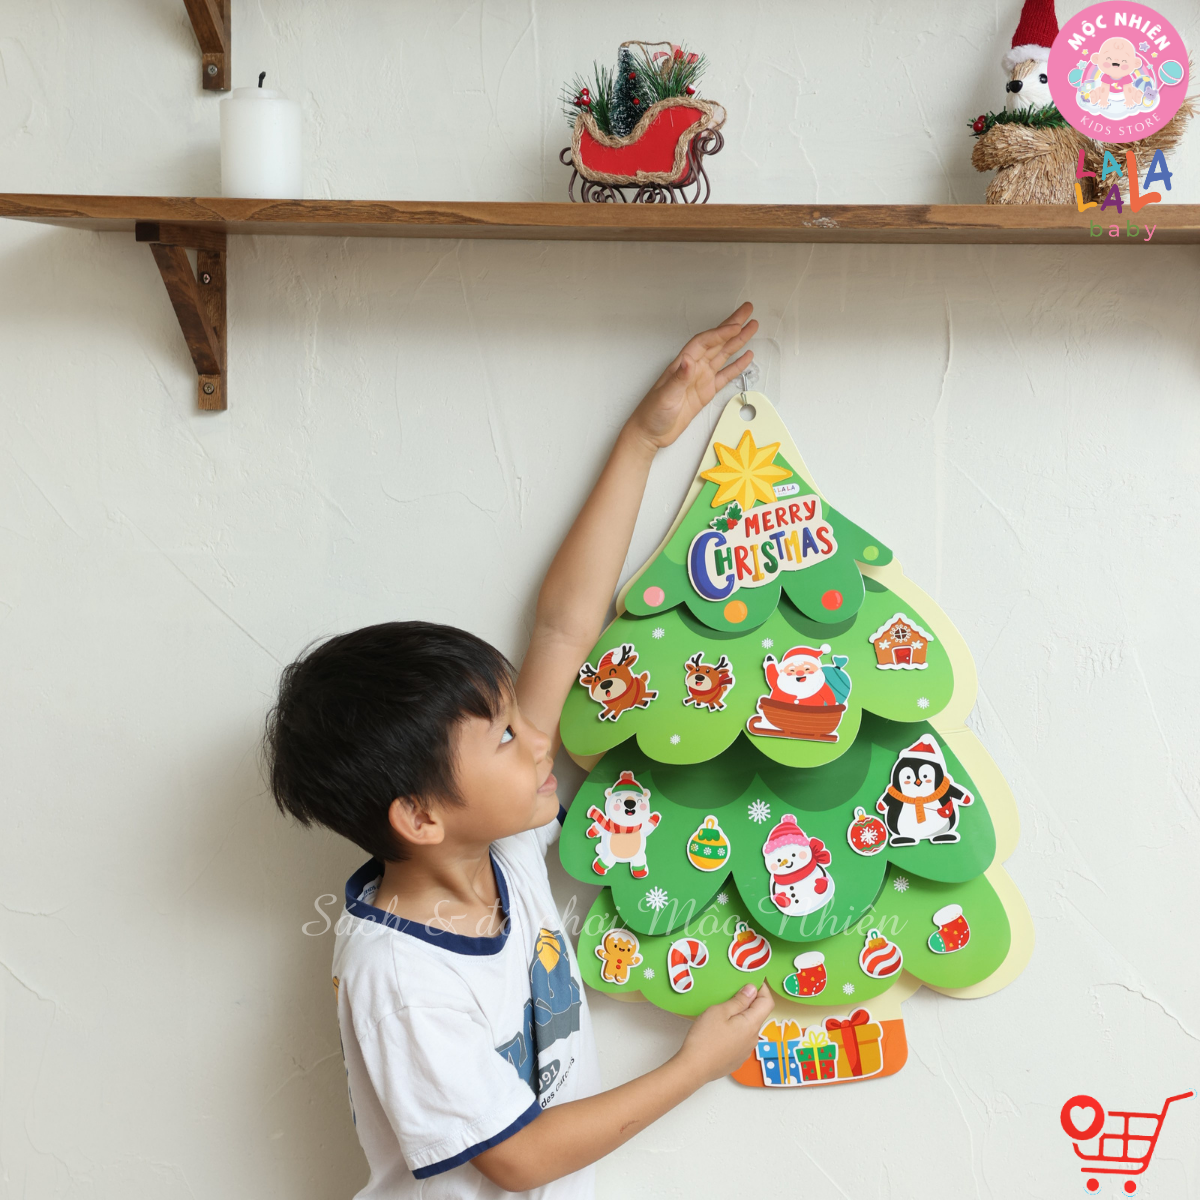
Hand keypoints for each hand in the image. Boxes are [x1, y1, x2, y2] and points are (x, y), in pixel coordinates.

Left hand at [627, 303, 757, 450]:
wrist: (650, 432)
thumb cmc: (651, 413)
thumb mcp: (665, 396)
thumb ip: (678, 379)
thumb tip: (688, 361)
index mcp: (682, 364)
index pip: (705, 342)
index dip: (721, 333)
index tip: (736, 326)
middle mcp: (693, 368)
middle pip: (716, 341)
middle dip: (732, 326)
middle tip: (747, 311)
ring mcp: (701, 379)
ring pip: (723, 354)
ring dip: (738, 341)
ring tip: (752, 328)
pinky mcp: (706, 391)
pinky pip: (724, 375)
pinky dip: (736, 366)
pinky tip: (746, 357)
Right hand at [675, 983, 774, 1083]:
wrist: (694, 1068)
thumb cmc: (705, 1037)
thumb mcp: (719, 1011)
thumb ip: (739, 1000)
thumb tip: (753, 989)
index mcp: (751, 1024)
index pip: (768, 1002)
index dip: (762, 989)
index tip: (751, 981)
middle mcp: (753, 1039)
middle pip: (758, 1015)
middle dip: (750, 1003)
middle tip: (732, 994)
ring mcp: (746, 1051)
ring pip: (749, 1028)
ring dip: (742, 1018)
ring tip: (723, 1013)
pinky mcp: (737, 1059)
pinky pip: (742, 1040)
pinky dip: (736, 1031)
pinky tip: (720, 1032)